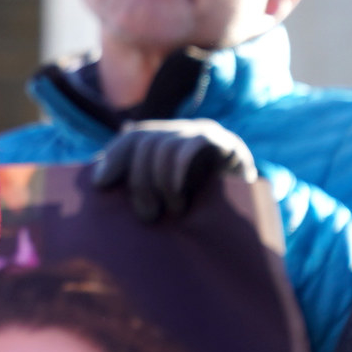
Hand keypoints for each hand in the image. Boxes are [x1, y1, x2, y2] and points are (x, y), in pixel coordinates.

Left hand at [90, 119, 257, 221]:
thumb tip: (98, 186)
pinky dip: (176, 170)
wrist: (253, 219)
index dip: (113, 157)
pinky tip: (177, 193)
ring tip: (170, 210)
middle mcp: (181, 132)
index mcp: (164, 142)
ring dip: (160, 181)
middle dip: (139, 180)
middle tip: (147, 215)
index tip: (100, 184)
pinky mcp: (227, 143)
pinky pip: (192, 145)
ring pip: (165, 146)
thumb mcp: (165, 202)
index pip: (132, 137)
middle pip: (145, 141)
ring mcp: (204, 134)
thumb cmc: (200, 215)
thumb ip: (138, 191)